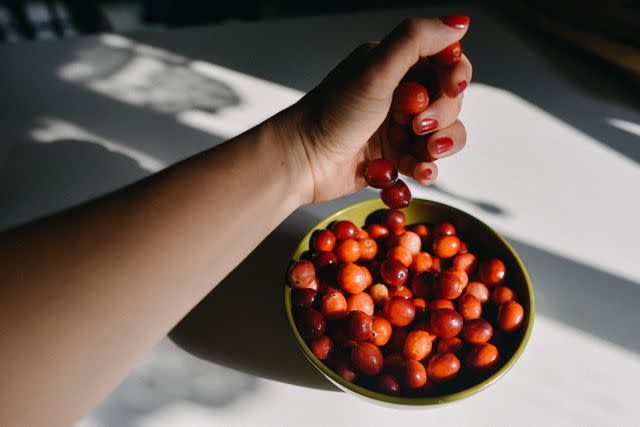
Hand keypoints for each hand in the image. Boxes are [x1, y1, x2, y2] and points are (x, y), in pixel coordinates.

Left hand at [281, 17, 472, 203]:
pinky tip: (418, 170)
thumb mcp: (375, 70)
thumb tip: (459, 22)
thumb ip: (416, 40)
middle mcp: (398, 93)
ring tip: (423, 152)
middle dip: (442, 114)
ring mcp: (397, 127)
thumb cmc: (331, 114)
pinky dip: (427, 167)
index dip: (455, 73)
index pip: (444, 60)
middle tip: (416, 125)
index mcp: (393, 64)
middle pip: (449, 99)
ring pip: (443, 132)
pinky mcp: (395, 157)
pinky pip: (427, 160)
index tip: (451, 87)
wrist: (302, 161)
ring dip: (441, 144)